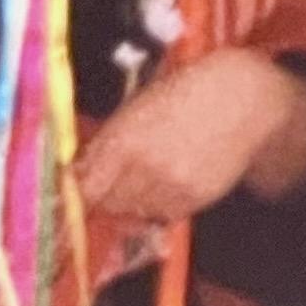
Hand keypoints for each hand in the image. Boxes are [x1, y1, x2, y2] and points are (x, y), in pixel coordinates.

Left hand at [74, 49, 305, 224]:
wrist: (242, 102)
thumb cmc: (185, 92)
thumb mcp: (139, 106)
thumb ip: (109, 137)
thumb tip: (78, 166)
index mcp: (126, 138)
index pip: (85, 184)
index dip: (72, 192)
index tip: (63, 193)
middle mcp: (146, 168)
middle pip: (106, 202)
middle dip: (100, 194)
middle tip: (104, 181)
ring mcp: (172, 187)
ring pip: (133, 210)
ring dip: (127, 200)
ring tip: (139, 175)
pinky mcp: (195, 200)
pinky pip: (161, 214)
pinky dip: (155, 204)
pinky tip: (163, 181)